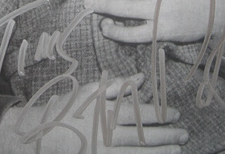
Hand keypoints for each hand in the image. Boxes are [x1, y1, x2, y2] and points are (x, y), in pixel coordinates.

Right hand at [0, 73, 187, 152]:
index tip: (176, 114)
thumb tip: (141, 79)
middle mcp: (106, 133)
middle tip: (184, 134)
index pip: (139, 113)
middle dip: (166, 135)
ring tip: (177, 150)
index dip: (160, 115)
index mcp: (105, 110)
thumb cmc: (66, 108)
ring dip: (160, 152)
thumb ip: (116, 86)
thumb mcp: (89, 91)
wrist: (41, 135)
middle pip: (142, 135)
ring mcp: (103, 151)